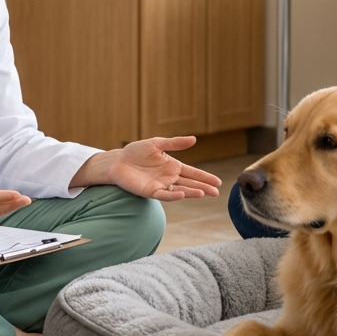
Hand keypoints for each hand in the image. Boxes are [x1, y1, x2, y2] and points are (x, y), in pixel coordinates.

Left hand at [70, 137, 220, 201]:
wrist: (118, 161)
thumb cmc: (136, 152)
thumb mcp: (157, 143)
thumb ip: (174, 143)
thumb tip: (194, 139)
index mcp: (173, 166)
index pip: (193, 172)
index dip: (205, 177)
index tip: (218, 182)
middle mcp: (169, 177)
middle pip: (190, 183)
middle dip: (203, 187)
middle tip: (216, 192)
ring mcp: (161, 185)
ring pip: (180, 190)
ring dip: (192, 192)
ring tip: (203, 193)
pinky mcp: (150, 191)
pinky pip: (164, 195)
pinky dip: (173, 195)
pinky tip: (182, 194)